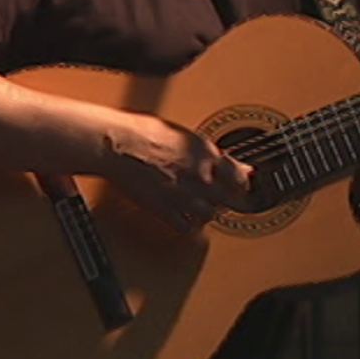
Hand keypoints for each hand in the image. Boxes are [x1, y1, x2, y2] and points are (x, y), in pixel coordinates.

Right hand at [102, 113, 252, 232]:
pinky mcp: (165, 210)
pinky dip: (187, 225)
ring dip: (207, 212)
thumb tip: (221, 156)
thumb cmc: (143, 132)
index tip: (240, 185)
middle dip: (225, 197)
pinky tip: (184, 218)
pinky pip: (185, 226)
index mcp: (206, 154)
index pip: (239, 177)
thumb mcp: (183, 134)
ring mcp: (184, 196)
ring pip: (209, 215)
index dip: (241, 183)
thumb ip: (207, 150)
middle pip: (228, 199)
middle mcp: (200, 177)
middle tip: (221, 196)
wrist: (118, 145)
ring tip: (201, 206)